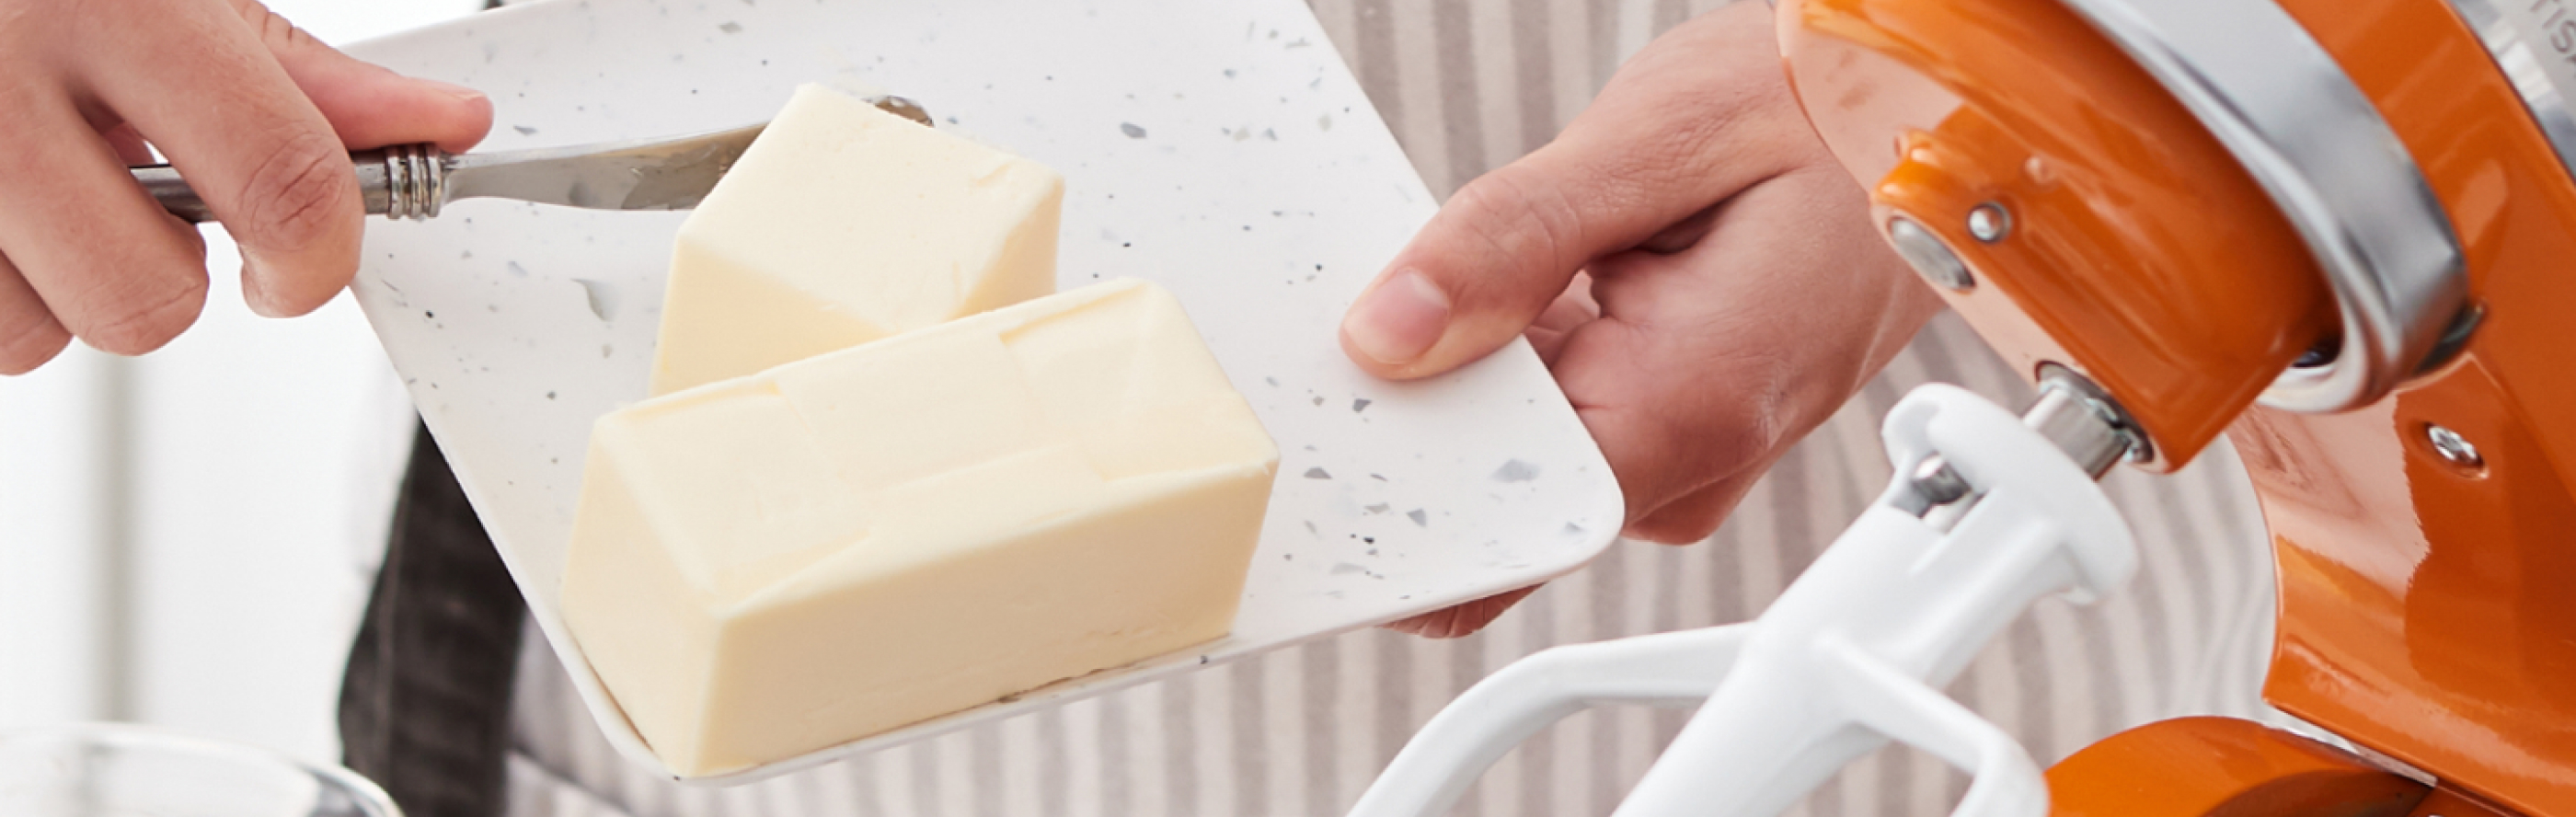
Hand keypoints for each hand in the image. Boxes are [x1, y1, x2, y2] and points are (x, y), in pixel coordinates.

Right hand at [0, 0, 492, 373]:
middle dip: (172, 282)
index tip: (308, 263)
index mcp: (110, 4)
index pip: (278, 180)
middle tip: (149, 211)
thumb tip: (444, 126)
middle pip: (146, 298)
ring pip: (36, 336)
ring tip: (47, 196)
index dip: (317, 255)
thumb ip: (306, 80)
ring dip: (62, 293)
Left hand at [1341, 2, 1941, 637]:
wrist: (1926, 115)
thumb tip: (1392, 329)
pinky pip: (1554, 424)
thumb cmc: (1828, 114)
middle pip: (1502, 494)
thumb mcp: (1653, 139)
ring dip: (1461, 386)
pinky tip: (1496, 299)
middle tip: (1368, 326)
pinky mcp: (1666, 426)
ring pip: (1520, 460)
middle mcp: (1695, 457)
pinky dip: (1504, 369)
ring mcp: (1682, 452)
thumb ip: (1510, 240)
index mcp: (1698, 403)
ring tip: (1449, 289)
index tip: (1325, 457)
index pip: (1514, 523)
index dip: (1404, 500)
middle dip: (1416, 420)